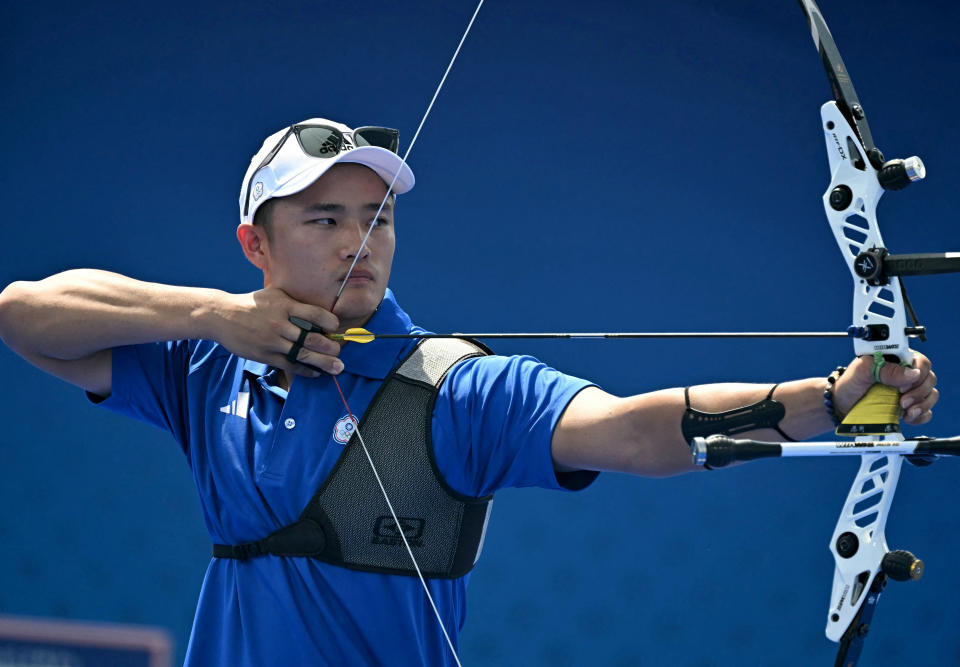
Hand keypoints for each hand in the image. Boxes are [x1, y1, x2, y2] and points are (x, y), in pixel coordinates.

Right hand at [212, 288, 342, 376]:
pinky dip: (305, 370)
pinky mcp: (264, 355)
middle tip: (340, 351)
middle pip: (311, 338)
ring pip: (302, 354)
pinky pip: (289, 364)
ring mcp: (272, 341)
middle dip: (330, 347)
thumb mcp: (274, 295)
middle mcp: (279, 323)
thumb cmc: (252, 304)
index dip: (329, 322)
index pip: (314, 314)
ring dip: (323, 362)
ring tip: (337, 367)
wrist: (222, 316)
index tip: (336, 327)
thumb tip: (320, 311)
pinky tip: (315, 372)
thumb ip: (295, 301)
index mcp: (284, 305)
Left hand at [834, 352, 937, 424]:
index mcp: (897, 360)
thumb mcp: (862, 370)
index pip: (921, 362)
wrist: (841, 404)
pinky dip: (920, 416)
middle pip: (929, 379)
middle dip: (919, 392)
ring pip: (931, 395)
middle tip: (902, 401)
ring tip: (904, 410)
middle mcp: (906, 375)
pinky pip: (926, 412)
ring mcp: (909, 392)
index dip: (918, 373)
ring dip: (922, 405)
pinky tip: (907, 417)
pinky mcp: (909, 408)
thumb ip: (885, 368)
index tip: (902, 386)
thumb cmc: (850, 383)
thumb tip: (911, 373)